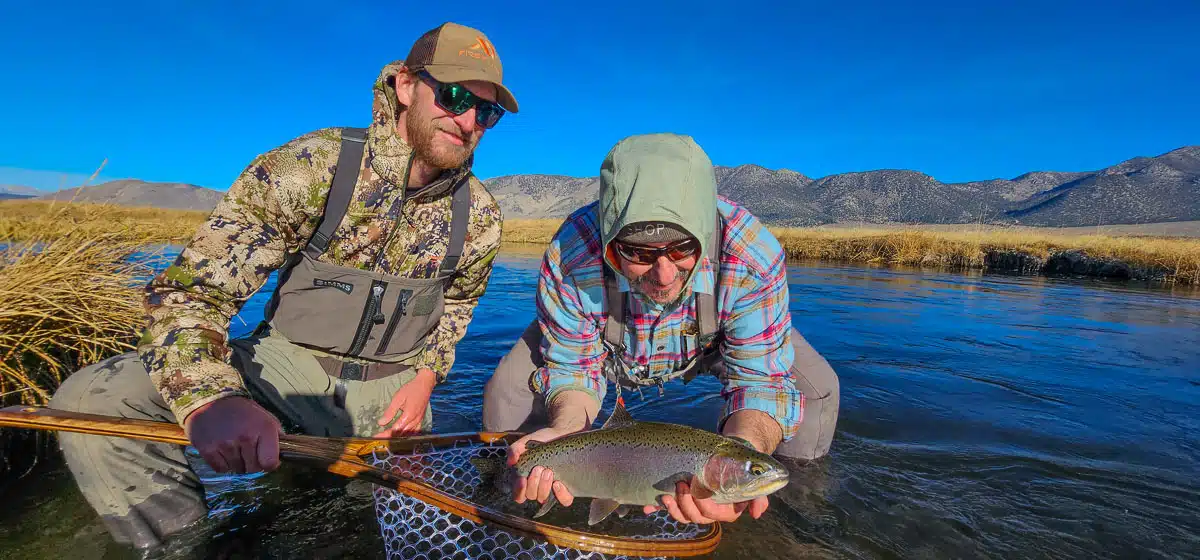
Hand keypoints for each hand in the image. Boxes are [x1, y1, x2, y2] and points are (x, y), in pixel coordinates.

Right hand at [184, 396, 282, 473]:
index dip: (269, 464)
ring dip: (237, 463)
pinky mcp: (208, 450)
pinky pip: (222, 469)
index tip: (266, 459)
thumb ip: (277, 436)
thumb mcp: (265, 418)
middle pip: (253, 469)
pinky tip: (223, 450)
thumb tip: (284, 454)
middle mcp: (245, 437)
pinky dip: (223, 464)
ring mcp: (226, 444)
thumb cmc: (242, 411)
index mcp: (264, 429)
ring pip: (237, 469)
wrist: (211, 401)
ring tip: (234, 447)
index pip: (270, 463)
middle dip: (252, 463)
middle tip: (247, 450)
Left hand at [373, 368, 436, 437]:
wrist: (425, 384)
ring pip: (408, 434)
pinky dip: (408, 435)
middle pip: (401, 434)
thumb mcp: (398, 398)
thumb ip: (390, 412)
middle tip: (379, 438)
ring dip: (398, 437)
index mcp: (408, 415)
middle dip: (390, 437)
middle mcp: (415, 421)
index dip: (385, 434)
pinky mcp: (421, 419)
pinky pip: (415, 431)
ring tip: (388, 438)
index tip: (377, 437)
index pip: (395, 430)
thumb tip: (381, 423)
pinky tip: (402, 436)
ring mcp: (419, 421)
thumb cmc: (411, 389)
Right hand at [507, 426, 576, 506]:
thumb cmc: (541, 441)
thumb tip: (511, 461)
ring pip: (544, 498)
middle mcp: (537, 487)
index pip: (518, 495)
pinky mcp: (566, 489)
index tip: (522, 479)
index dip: (519, 491)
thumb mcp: (526, 442)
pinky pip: (564, 500)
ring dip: (544, 487)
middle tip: (539, 468)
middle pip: (531, 496)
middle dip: (533, 483)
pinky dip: (560, 494)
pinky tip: (558, 483)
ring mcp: (551, 489)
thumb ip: (515, 450)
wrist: (561, 434)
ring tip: (548, 471)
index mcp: (525, 480)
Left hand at [643, 478, 769, 523]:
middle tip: (681, 482)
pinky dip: (656, 509)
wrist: (730, 454)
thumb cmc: (740, 466)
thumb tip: (756, 514)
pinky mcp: (681, 499)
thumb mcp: (753, 481)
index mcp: (725, 510)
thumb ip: (758, 497)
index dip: (702, 503)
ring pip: (681, 516)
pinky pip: (667, 508)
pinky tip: (648, 507)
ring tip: (666, 494)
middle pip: (694, 517)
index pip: (712, 514)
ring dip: (672, 508)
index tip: (696, 484)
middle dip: (685, 503)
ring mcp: (694, 506)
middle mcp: (709, 511)